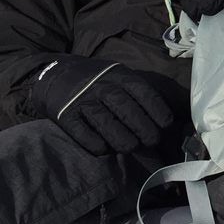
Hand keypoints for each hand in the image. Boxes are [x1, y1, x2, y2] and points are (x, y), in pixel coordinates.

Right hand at [31, 56, 173, 154]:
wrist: (53, 73)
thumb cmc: (96, 80)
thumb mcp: (118, 75)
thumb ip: (138, 92)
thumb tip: (169, 116)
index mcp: (119, 76)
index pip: (142, 91)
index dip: (156, 108)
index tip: (166, 124)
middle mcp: (101, 86)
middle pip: (125, 108)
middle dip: (142, 127)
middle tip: (152, 141)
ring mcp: (82, 100)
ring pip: (105, 121)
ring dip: (121, 137)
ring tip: (131, 147)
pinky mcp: (65, 115)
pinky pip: (80, 131)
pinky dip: (93, 142)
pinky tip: (103, 150)